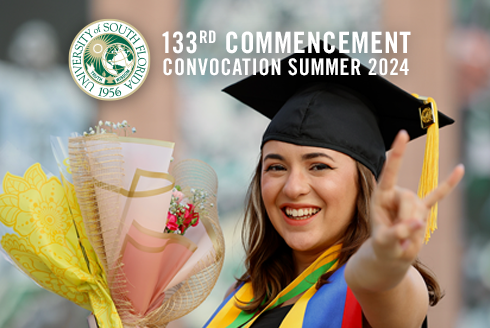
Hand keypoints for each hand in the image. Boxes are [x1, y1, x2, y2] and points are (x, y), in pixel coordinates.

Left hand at [371, 130, 463, 263]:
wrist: (390, 254)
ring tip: (406, 240)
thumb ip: (397, 233)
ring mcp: (410, 200)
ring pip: (420, 207)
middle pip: (408, 197)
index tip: (403, 133)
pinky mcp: (423, 209)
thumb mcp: (384, 243)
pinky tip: (460, 169)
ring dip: (416, 226)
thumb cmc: (383, 246)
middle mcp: (395, 194)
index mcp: (381, 196)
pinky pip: (438, 196)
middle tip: (401, 236)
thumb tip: (417, 223)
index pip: (389, 172)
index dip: (398, 154)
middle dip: (406, 219)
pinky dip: (449, 184)